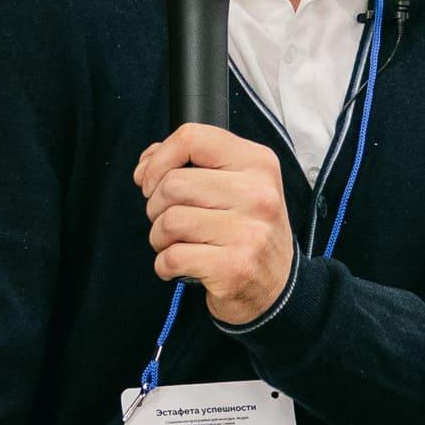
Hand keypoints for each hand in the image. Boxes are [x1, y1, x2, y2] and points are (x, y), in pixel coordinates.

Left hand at [134, 123, 294, 327]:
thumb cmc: (247, 230)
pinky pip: (172, 257)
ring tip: (178, 244)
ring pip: (169, 221)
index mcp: (258, 163)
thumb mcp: (235, 184)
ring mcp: (249, 232)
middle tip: (170, 221)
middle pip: (172, 184)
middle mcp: (258, 194)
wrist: (278, 286)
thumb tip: (146, 164)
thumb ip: (190, 164)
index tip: (152, 180)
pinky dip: (165, 265)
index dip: (158, 159)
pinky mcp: (235, 267)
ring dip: (159, 238)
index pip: (192, 138)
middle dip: (156, 206)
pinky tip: (182, 266)